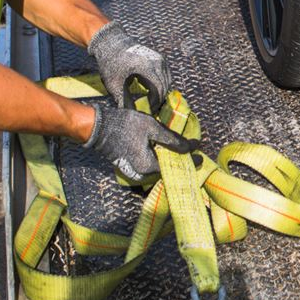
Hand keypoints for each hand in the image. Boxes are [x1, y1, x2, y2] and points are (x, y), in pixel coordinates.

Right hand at [78, 100, 198, 182]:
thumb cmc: (124, 125)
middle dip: (180, 162)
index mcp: (148, 166)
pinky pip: (149, 166)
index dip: (190, 161)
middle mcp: (142, 174)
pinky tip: (164, 149)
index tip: (201, 157)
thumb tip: (191, 146)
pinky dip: (158, 159)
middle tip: (192, 153)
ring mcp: (134, 171)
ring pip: (158, 168)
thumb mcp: (151, 128)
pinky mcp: (130, 166)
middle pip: (167, 170)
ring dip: (169, 160)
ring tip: (180, 150)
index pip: (175, 166)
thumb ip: (171, 139)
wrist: (97, 127)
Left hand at [88, 23, 172, 108]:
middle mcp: (156, 62)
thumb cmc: (110, 63)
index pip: (157, 90)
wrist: (111, 43)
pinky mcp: (158, 57)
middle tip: (151, 109)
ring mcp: (159, 59)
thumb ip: (122, 100)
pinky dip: (161, 83)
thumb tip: (129, 114)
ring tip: (152, 101)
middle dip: (158, 99)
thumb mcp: (113, 84)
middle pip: (164, 86)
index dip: (155, 103)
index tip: (149, 111)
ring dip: (161, 92)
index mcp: (146, 68)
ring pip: (167, 80)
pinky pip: (165, 74)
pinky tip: (153, 91)